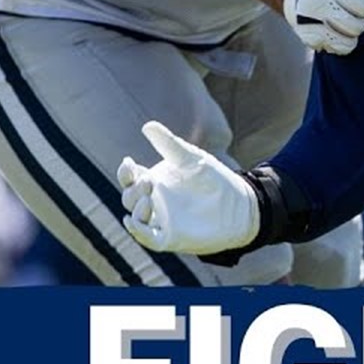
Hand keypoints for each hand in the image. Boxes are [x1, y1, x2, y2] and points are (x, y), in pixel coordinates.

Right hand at [117, 121, 260, 254]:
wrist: (239, 204)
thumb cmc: (215, 179)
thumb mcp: (191, 158)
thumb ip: (169, 144)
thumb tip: (148, 125)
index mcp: (157, 181)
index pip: (131, 178)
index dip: (125, 172)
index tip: (128, 163)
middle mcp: (155, 201)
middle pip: (130, 197)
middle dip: (133, 189)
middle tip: (149, 181)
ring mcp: (162, 220)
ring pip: (136, 217)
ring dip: (136, 208)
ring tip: (148, 199)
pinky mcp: (170, 237)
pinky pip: (147, 238)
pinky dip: (137, 232)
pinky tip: (133, 221)